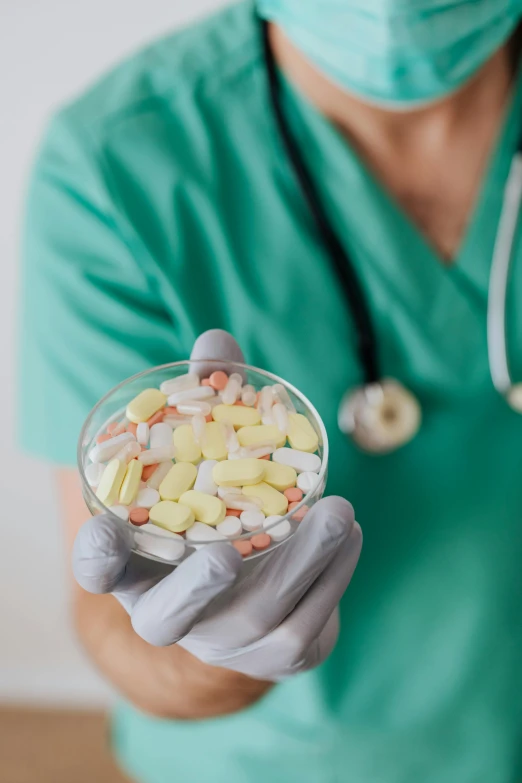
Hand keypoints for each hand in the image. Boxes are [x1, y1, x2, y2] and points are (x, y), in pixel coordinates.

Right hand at [73, 330, 361, 680]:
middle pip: (169, 617)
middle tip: (224, 554)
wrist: (256, 583)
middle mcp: (173, 612)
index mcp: (141, 563)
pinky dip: (333, 579)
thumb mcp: (206, 461)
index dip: (95, 556)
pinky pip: (305, 629)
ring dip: (302, 564)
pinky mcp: (274, 657)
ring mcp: (224, 643)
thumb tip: (217, 342)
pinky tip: (350, 536)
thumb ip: (206, 403)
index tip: (103, 531)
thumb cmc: (219, 506)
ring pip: (258, 620)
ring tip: (340, 511)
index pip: (100, 569)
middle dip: (196, 588)